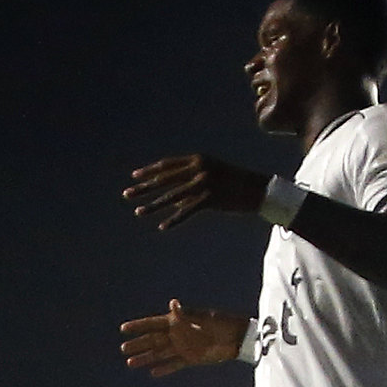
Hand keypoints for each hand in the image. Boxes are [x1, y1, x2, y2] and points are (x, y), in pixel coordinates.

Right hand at [120, 300, 249, 375]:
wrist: (239, 338)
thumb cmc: (222, 323)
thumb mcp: (203, 318)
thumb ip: (185, 314)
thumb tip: (172, 303)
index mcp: (179, 321)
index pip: (154, 323)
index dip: (138, 326)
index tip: (123, 329)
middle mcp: (179, 334)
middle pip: (154, 340)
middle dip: (138, 344)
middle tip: (123, 349)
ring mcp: (184, 347)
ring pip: (160, 353)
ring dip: (146, 358)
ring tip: (130, 363)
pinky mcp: (192, 358)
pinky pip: (174, 364)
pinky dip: (164, 369)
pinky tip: (152, 373)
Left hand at [122, 153, 268, 229]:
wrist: (259, 190)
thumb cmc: (234, 183)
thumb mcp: (211, 176)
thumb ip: (190, 183)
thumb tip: (169, 199)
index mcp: (198, 159)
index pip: (167, 165)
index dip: (149, 171)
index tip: (134, 176)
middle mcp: (199, 168)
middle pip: (164, 179)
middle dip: (144, 188)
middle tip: (127, 194)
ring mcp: (204, 183)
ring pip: (172, 196)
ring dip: (153, 205)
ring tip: (138, 212)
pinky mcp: (211, 198)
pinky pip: (187, 211)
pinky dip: (174, 220)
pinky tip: (162, 227)